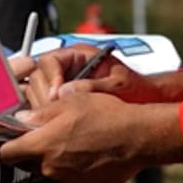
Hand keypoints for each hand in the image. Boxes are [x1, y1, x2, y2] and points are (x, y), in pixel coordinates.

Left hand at [0, 93, 181, 182]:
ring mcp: (67, 179)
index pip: (7, 153)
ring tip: (72, 138)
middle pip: (26, 162)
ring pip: (47, 168)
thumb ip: (40, 114)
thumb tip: (20, 119)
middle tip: (45, 132)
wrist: (138, 138)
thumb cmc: (106, 115)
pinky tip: (86, 149)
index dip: (7, 144)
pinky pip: (67, 175)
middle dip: (29, 149)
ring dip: (52, 156)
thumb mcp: (70, 102)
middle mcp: (51, 168)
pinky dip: (70, 164)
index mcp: (42, 146)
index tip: (12, 136)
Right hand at [23, 45, 182, 110]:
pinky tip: (58, 125)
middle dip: (43, 94)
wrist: (145, 102)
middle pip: (38, 76)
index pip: (51, 60)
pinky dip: (47, 116)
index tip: (56, 95)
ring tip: (58, 120)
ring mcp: (64, 85)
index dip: (50, 77)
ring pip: (37, 93)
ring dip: (42, 107)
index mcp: (80, 56)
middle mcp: (68, 68)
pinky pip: (46, 106)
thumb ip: (94, 86)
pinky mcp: (63, 102)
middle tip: (54, 111)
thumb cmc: (136, 89)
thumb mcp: (119, 85)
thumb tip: (66, 92)